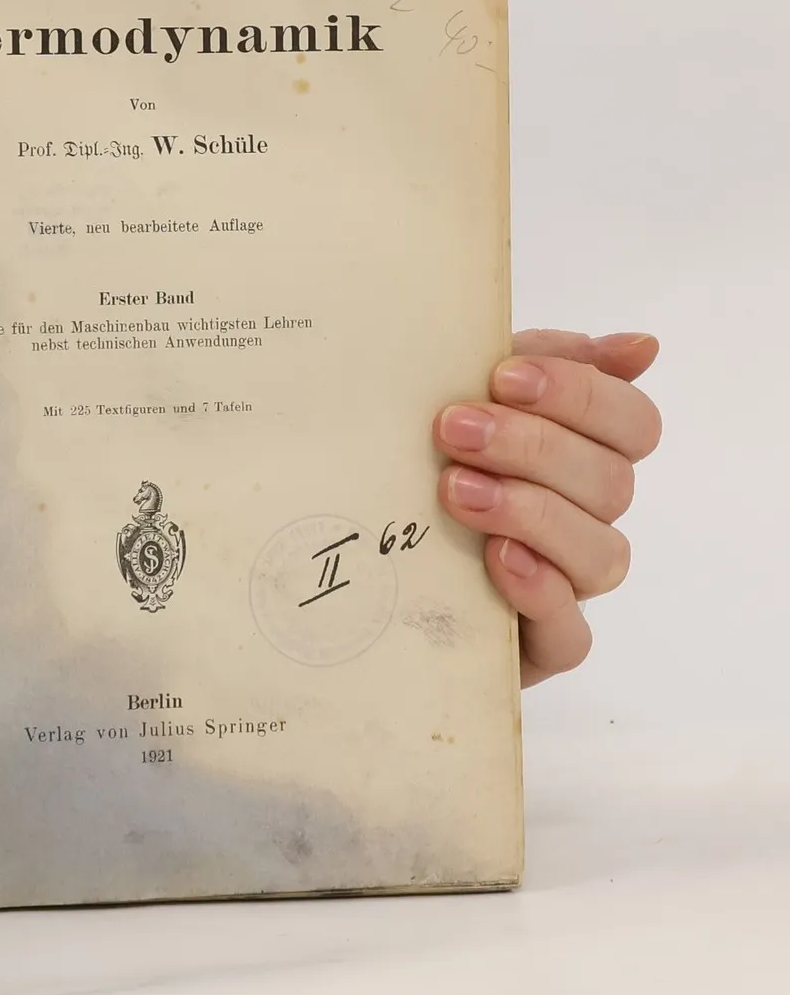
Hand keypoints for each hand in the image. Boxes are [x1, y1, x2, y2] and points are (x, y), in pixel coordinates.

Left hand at [434, 329, 661, 686]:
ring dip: (532, 513)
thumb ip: (538, 364)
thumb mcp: (459, 403)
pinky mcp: (537, 647)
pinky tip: (496, 559)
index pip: (632, 423)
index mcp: (582, 456)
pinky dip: (539, 591)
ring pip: (602, 554)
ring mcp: (567, 585)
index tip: (503, 375)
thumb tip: (641, 347)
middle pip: (613, 483)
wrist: (352, 568)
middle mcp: (586, 519)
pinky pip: (570, 633)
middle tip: (453, 428)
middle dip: (535, 448)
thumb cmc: (414, 469)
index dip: (582, 395)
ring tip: (455, 490)